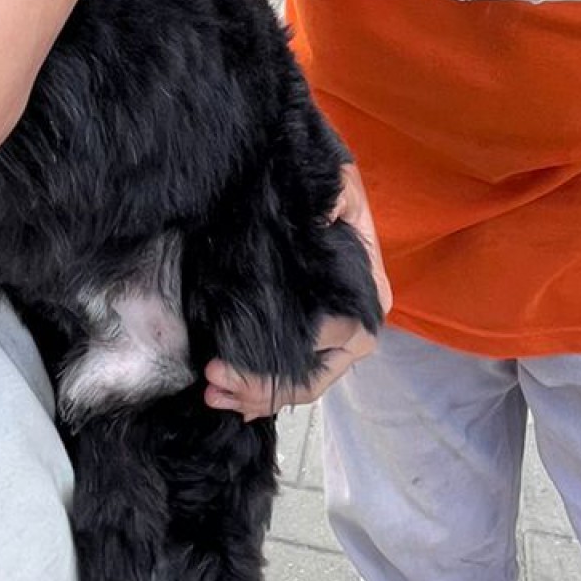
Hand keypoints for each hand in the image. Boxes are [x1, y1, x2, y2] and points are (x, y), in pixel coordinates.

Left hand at [204, 159, 391, 418]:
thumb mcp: (335, 184)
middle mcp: (357, 328)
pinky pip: (294, 378)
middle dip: (260, 389)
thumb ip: (333, 198)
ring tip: (213, 394)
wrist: (315, 182)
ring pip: (300, 385)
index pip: (328, 345)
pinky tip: (232, 398)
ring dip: (256, 397)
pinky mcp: (313, 341)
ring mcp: (335, 340)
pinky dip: (263, 392)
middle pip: (312, 376)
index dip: (280, 362)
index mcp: (367, 297)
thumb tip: (324, 214)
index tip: (227, 359)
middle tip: (212, 386)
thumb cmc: (327, 187)